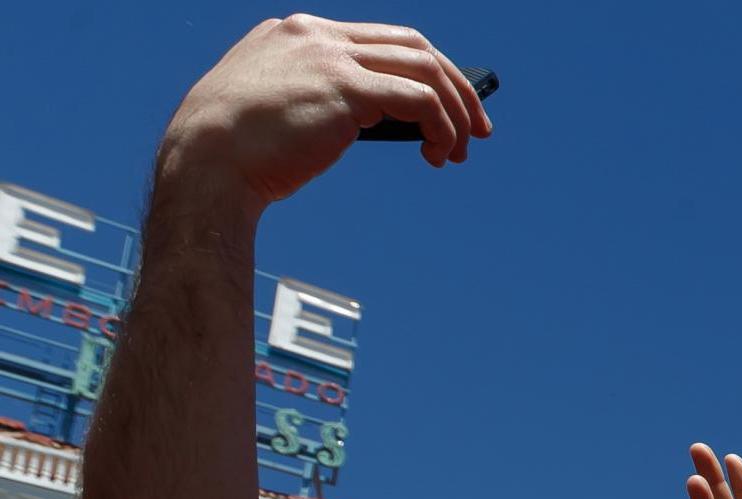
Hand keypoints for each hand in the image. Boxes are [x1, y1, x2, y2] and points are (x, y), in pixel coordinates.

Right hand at [161, 16, 490, 202]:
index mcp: (297, 33)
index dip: (424, 71)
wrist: (205, 163)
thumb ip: (318, 96)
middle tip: (477, 129)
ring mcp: (330, 56)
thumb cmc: (237, 151)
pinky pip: (420, 99)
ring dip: (455, 112)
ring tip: (459, 150)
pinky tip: (437, 154)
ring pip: (425, 69)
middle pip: (413, 44)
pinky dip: (441, 126)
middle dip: (456, 86)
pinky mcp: (345, 87)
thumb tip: (373, 117)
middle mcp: (316, 34)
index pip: (380, 39)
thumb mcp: (277, 107)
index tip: (446, 107)